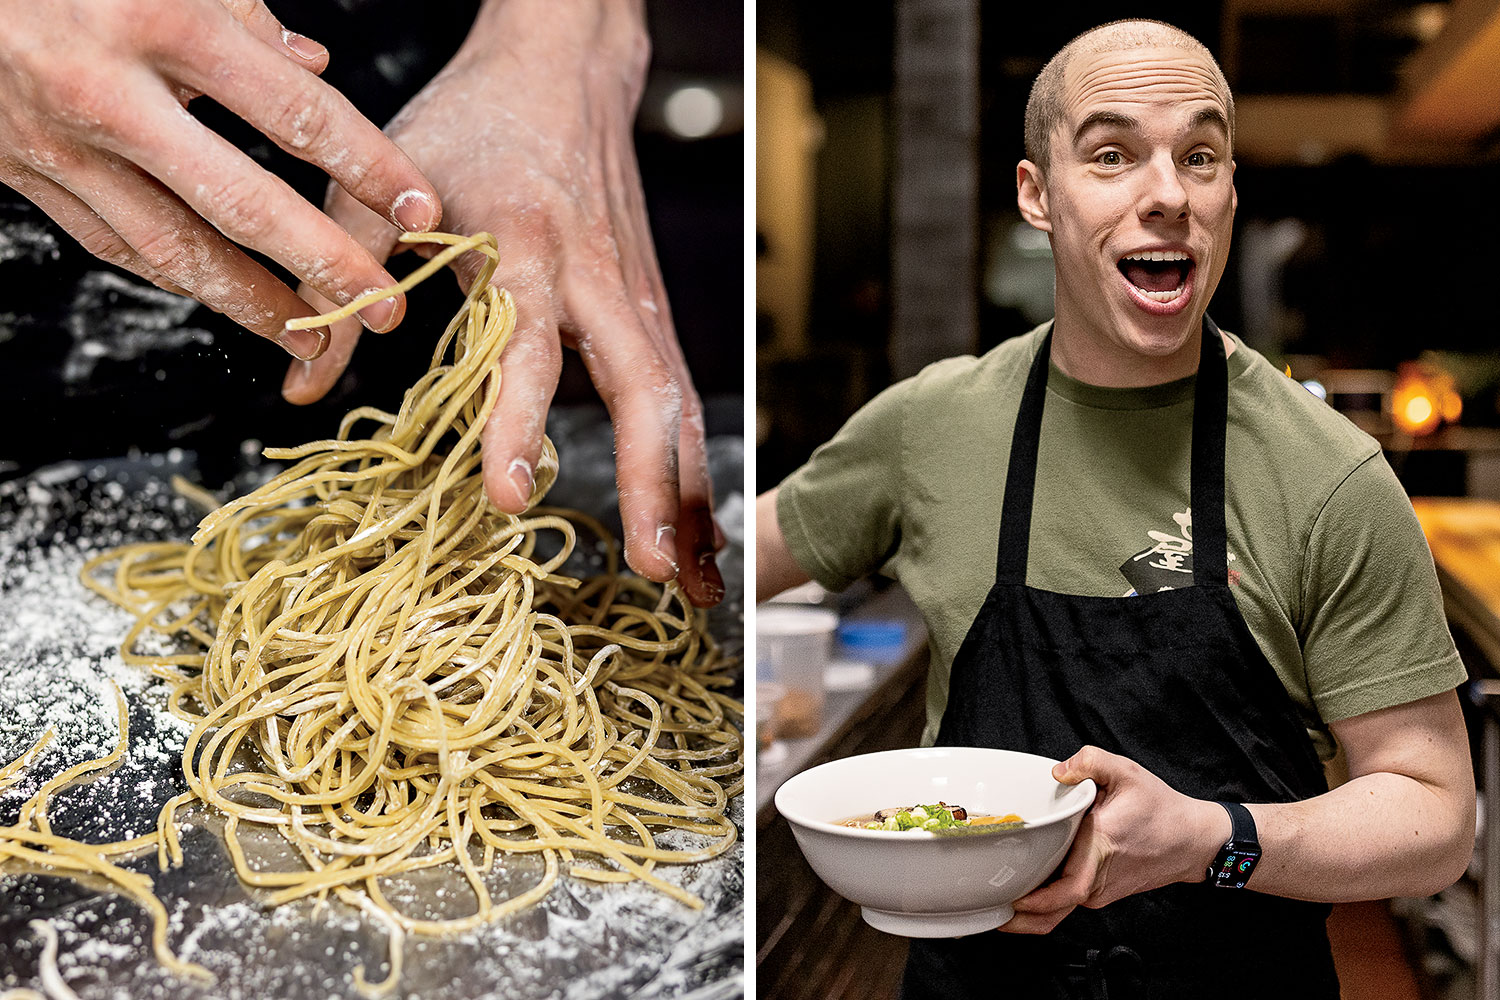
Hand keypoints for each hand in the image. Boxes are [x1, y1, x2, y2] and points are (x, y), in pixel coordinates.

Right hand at [0, 0, 441, 359]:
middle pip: (243, 203)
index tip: (420, 207)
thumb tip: (317, 67)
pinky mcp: (18, 171)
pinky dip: (177, 276)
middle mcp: (108, 91)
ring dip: (253, 303)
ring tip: (315, 337)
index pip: (296, 112)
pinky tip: (223, 296)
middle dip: (324, 266)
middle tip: (386, 307)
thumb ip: (246, 16)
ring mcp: (56, 140)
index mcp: (161, 18)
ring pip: (173, 247)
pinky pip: (114, 241)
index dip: (369, 167)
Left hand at [282, 0, 724, 605]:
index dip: (520, 421)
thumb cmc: (474, 124)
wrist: (563, 72)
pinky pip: (684, 400)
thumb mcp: (386, 183)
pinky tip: (698, 531)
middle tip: (650, 571)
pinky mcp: (656, 311)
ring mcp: (641, 297)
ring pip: (681, 405)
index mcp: (528, 244)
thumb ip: (343, 280)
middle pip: (645, 390)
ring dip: (691, 495)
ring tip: (695, 585)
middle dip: (652, 485)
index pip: (530, 345)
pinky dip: (694, 470)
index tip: (512, 496)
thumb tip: (299, 389)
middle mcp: (600, 278)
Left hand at [1001, 745, 1226, 933]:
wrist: (1194, 841)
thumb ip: (1090, 761)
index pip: (1066, 889)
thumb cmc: (1161, 809)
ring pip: (1058, 912)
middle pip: (1052, 911)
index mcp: (1101, 849)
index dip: (1036, 901)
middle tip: (986, 907)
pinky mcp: (1101, 893)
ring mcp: (1100, 892)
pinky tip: (1023, 890)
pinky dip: (1044, 904)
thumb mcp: (1127, 772)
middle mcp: (1097, 878)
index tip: (1009, 900)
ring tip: (995, 904)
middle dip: (1018, 917)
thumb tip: (1059, 770)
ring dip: (1028, 915)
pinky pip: (1067, 904)